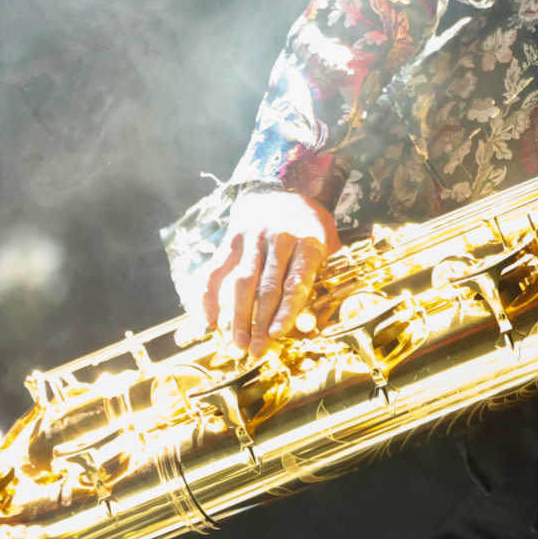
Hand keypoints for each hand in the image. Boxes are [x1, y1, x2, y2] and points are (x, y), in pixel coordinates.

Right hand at [192, 189, 339, 355]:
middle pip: (266, 287)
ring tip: (237, 343)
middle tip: (255, 350)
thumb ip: (319, 275)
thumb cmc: (309, 226)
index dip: (286, 309)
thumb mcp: (327, 243)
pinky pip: (218, 270)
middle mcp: (279, 240)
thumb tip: (312, 319)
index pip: (295, 281)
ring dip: (238, 316)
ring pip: (242, 282)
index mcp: (307, 243)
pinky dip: (210, 296)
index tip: (277, 333)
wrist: (283, 188)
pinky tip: (210, 320)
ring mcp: (253, 239)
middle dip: (260, 322)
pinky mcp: (233, 240)